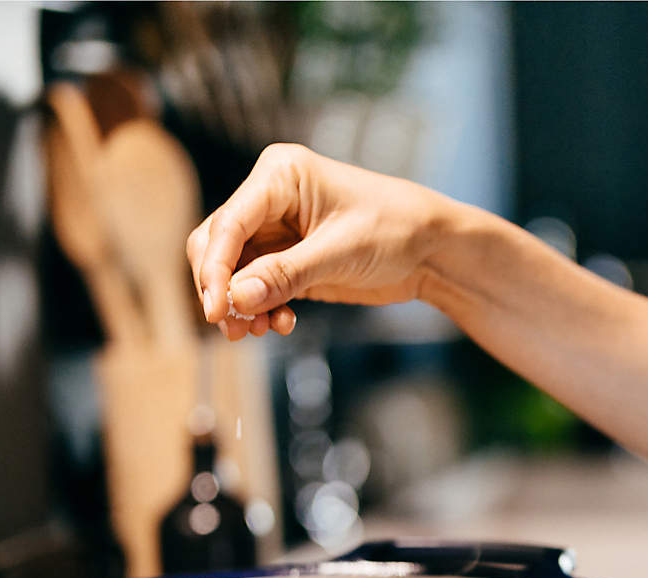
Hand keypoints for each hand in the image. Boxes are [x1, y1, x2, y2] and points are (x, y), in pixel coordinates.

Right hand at [185, 144, 450, 339]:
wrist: (432, 249)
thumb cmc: (395, 230)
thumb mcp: (341, 252)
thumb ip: (286, 275)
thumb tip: (236, 298)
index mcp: (280, 176)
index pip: (228, 223)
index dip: (215, 269)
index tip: (215, 309)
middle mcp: (271, 199)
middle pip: (220, 246)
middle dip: (223, 288)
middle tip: (234, 327)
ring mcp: (279, 231)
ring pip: (236, 271)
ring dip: (242, 304)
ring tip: (257, 331)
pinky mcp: (291, 261)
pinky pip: (260, 287)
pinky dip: (263, 308)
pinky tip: (281, 324)